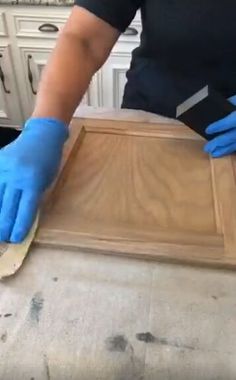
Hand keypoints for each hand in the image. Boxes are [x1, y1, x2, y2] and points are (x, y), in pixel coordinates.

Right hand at [0, 118, 67, 242]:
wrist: (41, 135)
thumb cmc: (49, 160)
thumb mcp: (47, 181)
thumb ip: (34, 197)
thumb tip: (22, 215)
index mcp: (34, 182)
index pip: (25, 210)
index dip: (20, 226)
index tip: (15, 239)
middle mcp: (17, 177)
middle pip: (8, 207)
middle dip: (5, 225)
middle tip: (2, 239)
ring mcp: (4, 169)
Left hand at [204, 96, 235, 157]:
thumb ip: (233, 101)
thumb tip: (223, 106)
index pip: (229, 121)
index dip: (218, 126)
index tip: (208, 130)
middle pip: (231, 136)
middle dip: (218, 142)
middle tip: (207, 148)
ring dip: (225, 150)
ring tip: (214, 154)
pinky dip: (233, 149)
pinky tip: (225, 151)